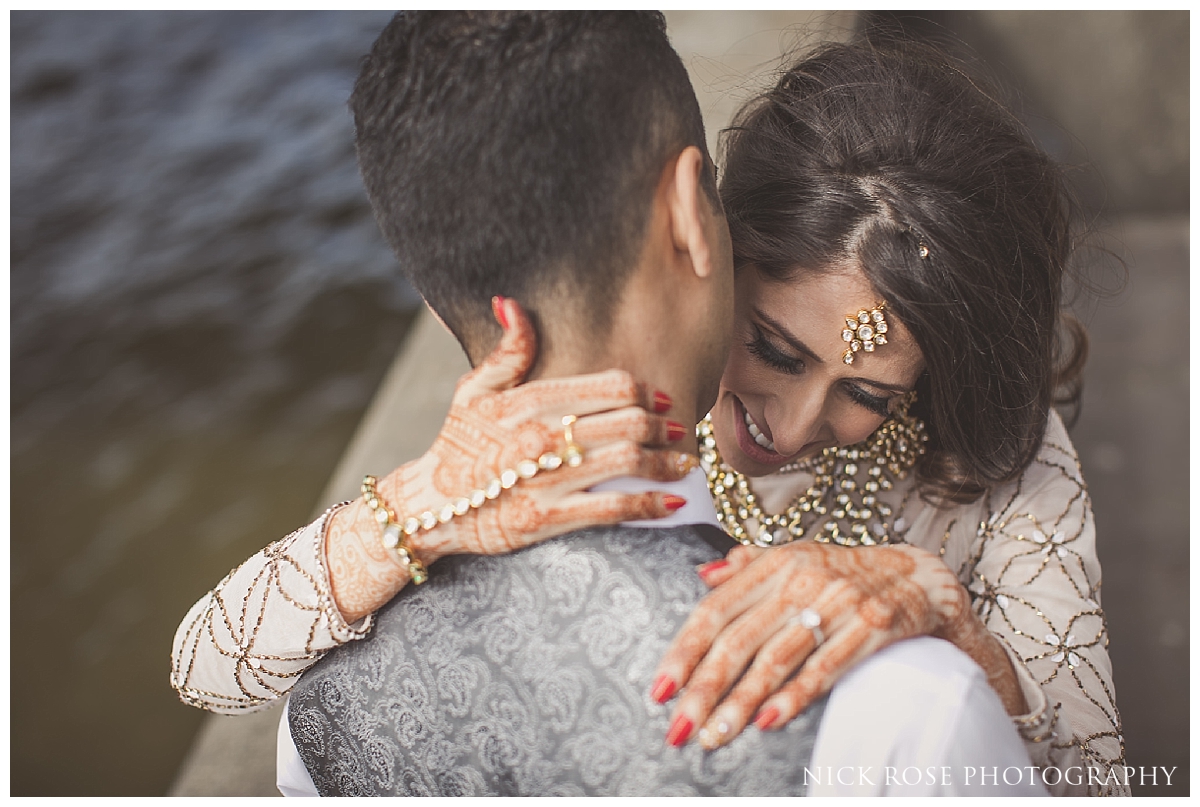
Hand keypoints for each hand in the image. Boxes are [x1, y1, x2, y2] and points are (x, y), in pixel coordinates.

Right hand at [327, 297, 695, 620]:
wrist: (428, 507)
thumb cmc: (456, 446)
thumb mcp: (473, 391)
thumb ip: (506, 350)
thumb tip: (513, 304)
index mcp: (530, 400)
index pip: (610, 385)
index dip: (644, 391)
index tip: (661, 399)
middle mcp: (542, 436)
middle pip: (628, 422)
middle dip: (664, 427)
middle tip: (680, 432)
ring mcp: (546, 478)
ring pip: (628, 462)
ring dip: (667, 463)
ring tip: (685, 464)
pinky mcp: (548, 519)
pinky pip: (613, 508)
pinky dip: (650, 503)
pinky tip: (672, 501)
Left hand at [651, 541, 1024, 748]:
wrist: (923, 576)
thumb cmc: (849, 572)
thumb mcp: (797, 557)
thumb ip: (748, 566)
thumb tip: (701, 575)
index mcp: (776, 563)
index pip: (716, 610)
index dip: (685, 651)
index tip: (659, 688)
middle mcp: (801, 578)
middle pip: (739, 640)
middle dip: (704, 689)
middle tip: (677, 728)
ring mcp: (837, 602)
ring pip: (776, 659)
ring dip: (740, 703)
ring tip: (713, 737)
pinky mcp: (873, 625)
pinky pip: (826, 666)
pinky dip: (795, 695)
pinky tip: (768, 723)